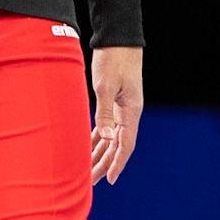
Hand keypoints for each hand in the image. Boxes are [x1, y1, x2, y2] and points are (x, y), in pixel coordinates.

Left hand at [90, 46, 142, 185]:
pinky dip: (97, 137)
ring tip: (88, 169)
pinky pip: (106, 125)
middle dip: (105, 164)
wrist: (118, 37)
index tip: (109, 180)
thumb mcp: (106, 86)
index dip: (117, 164)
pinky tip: (88, 146)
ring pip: (111, 137)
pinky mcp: (114, 100)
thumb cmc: (113, 59)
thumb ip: (104, 112)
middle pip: (117, 145)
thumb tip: (105, 138)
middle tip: (91, 182)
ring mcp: (122, 107)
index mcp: (131, 111)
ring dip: (100, 153)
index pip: (125, 145)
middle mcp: (129, 113)